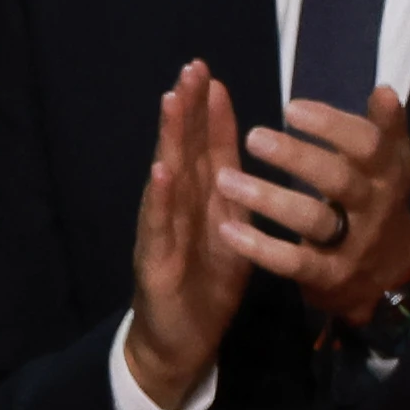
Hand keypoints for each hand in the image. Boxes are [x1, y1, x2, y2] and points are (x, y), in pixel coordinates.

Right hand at [123, 61, 255, 409]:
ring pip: (166, 178)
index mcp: (202, 202)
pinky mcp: (155, 261)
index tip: (210, 72)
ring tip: (172, 102)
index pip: (204, 149)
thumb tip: (253, 157)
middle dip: (186, 109)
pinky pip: (160, 226)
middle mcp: (178, 209)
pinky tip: (161, 171)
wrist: (180, 340)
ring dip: (168, 139)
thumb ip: (239, 196)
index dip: (208, 111)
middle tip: (191, 69)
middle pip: (182, 151)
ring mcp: (162, 232)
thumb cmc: (206, 286)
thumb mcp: (234, 235)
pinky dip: (159, 197)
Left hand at [224, 82, 409, 326]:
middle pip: (338, 179)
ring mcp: (353, 244)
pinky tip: (226, 229)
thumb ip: (382, 131)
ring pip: (312, 219)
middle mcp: (375, 207)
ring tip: (224, 179)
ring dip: (267, 199)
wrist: (388, 274)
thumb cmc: (374, 203)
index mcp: (389, 173)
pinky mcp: (328, 276)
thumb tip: (383, 89)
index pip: (368, 144)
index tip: (291, 107)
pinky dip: (259, 246)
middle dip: (296, 157)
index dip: (332, 125)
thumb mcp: (387, 166)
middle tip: (253, 137)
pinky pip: (293, 262)